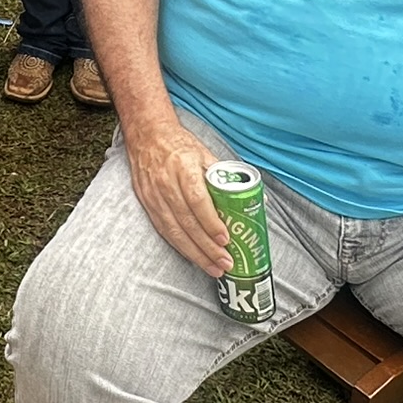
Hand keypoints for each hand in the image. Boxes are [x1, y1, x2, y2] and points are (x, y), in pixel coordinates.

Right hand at [124, 118, 233, 275]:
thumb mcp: (204, 154)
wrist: (146, 135)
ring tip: (213, 267)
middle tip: (225, 262)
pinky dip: (179, 246)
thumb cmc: (180, 145)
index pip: (197, 199)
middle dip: (207, 246)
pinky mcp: (146, 202)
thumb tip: (256, 199)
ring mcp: (153, 194)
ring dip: (195, 253)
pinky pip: (163, 229)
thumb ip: (224, 177)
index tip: (225, 238)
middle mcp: (166, 182)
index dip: (211, 221)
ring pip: (174, 230)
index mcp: (184, 166)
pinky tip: (193, 257)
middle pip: (187, 221)